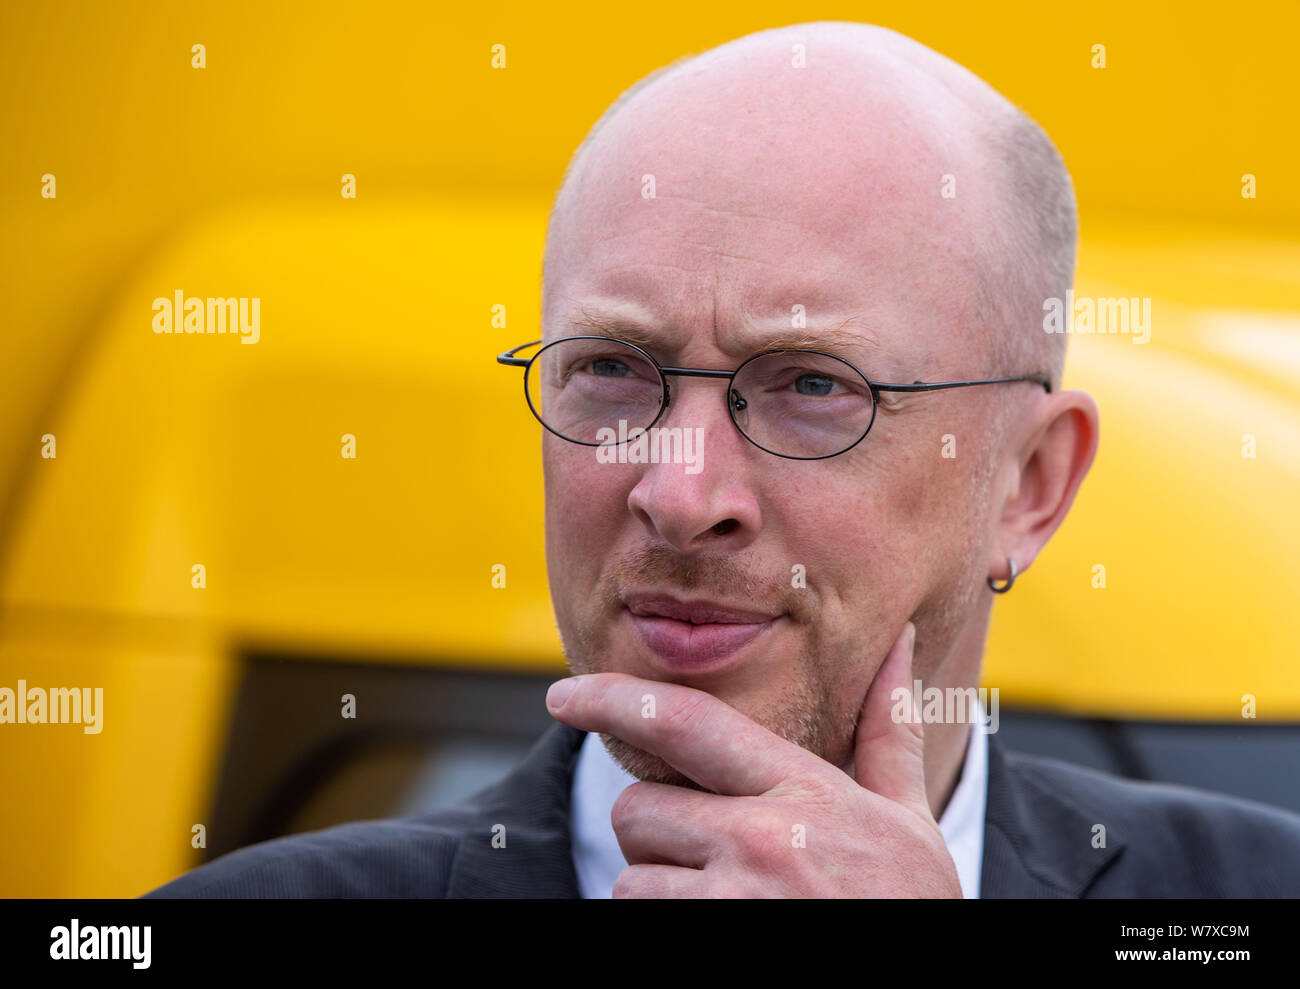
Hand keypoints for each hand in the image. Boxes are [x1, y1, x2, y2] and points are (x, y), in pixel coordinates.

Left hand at [544, 621, 962, 897]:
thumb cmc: (909, 909)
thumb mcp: (906, 821)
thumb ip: (888, 733)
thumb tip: (901, 639)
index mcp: (805, 791)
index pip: (687, 723)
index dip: (613, 699)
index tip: (563, 695)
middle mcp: (762, 842)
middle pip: (637, 809)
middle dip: (659, 834)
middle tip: (718, 861)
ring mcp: (731, 905)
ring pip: (631, 881)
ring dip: (663, 894)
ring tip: (733, 908)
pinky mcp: (700, 948)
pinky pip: (638, 927)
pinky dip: (663, 931)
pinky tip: (723, 933)